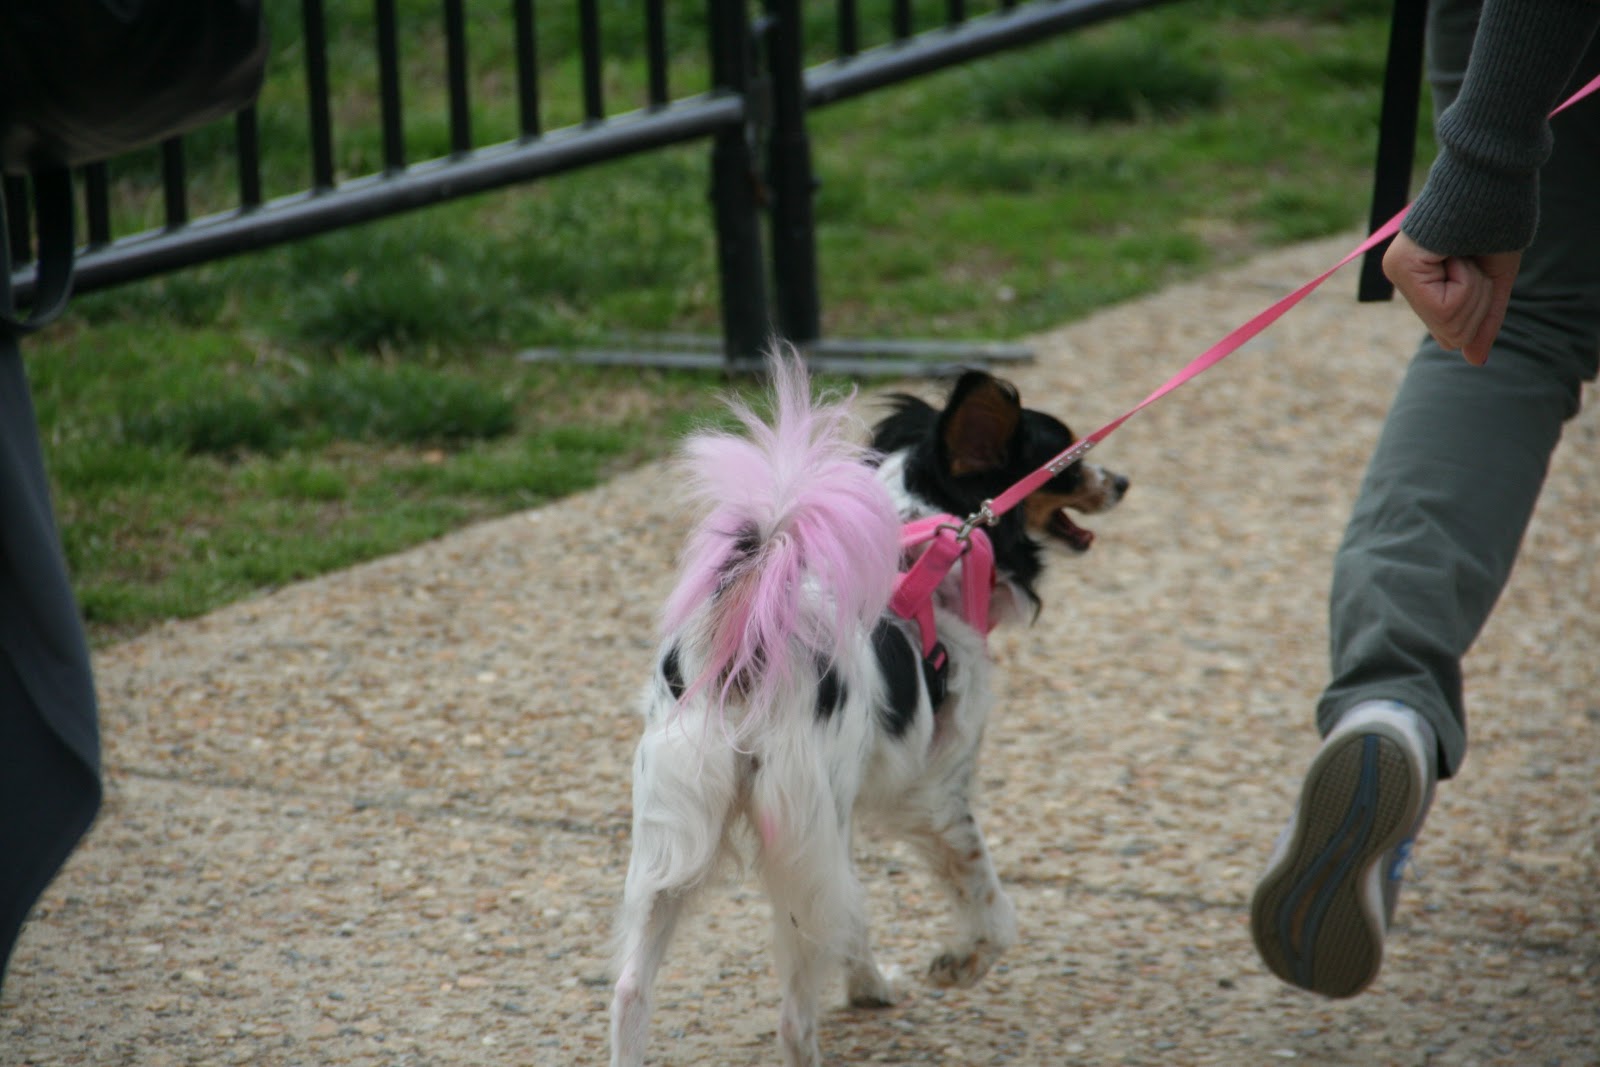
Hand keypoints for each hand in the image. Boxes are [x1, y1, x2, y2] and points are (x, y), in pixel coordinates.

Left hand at [1381, 232, 1521, 365]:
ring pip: (1450, 324)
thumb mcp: (1492, 281)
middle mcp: (1402, 278)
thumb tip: (1473, 361)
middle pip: (1450, 334)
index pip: (1451, 333)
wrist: (1492, 181)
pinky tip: (1456, 252)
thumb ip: (1482, 321)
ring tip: (1464, 252)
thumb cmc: (1494, 223)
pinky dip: (1467, 280)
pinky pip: (1446, 306)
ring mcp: (1398, 273)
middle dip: (1478, 299)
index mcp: (1421, 282)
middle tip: (1472, 259)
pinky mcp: (1401, 267)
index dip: (1480, 309)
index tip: (1478, 268)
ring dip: (1474, 287)